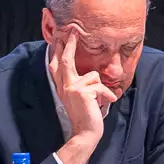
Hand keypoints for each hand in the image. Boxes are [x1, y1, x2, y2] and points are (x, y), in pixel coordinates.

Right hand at [47, 27, 111, 163]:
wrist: (86, 132)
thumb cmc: (87, 114)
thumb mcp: (82, 96)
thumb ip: (82, 84)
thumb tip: (91, 75)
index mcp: (63, 86)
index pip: (57, 65)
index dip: (57, 51)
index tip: (58, 38)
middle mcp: (64, 86)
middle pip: (66, 60)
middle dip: (69, 44)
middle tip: (73, 30)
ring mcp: (72, 88)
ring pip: (93, 75)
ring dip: (102, 88)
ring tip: (100, 101)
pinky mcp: (82, 92)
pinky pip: (101, 86)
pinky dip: (107, 95)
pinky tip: (106, 103)